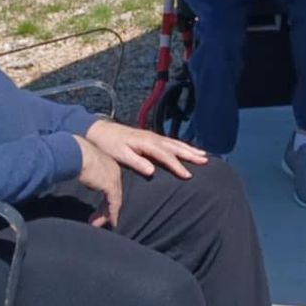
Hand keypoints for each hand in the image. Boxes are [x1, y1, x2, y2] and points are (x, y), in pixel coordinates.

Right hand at [74, 133, 124, 227]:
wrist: (75, 152)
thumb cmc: (73, 155)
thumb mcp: (81, 165)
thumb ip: (85, 173)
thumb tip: (80, 177)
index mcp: (108, 164)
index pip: (111, 185)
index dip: (107, 198)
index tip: (100, 208)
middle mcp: (114, 171)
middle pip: (114, 193)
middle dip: (106, 208)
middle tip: (96, 219)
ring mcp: (114, 178)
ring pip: (114, 200)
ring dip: (105, 214)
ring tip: (96, 224)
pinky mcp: (110, 185)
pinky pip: (114, 203)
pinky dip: (111, 214)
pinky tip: (111, 222)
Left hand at [85, 117, 207, 180]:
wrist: (100, 130)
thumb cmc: (109, 144)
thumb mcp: (120, 155)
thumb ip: (137, 162)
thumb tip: (152, 171)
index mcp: (147, 143)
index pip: (167, 156)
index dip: (178, 166)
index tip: (188, 175)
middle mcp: (153, 138)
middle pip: (176, 147)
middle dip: (191, 154)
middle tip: (205, 161)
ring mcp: (153, 136)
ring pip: (175, 143)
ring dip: (190, 149)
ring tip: (203, 155)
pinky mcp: (151, 138)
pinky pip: (171, 142)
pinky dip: (182, 146)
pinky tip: (187, 149)